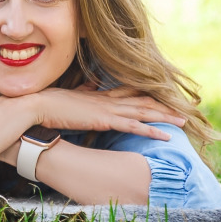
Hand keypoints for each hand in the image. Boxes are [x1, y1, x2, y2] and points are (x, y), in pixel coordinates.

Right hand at [27, 85, 186, 139]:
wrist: (38, 106)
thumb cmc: (49, 104)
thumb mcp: (69, 98)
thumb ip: (82, 92)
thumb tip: (90, 86)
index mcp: (99, 96)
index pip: (129, 93)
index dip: (147, 95)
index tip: (162, 98)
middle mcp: (108, 100)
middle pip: (143, 101)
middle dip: (164, 106)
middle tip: (182, 111)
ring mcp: (108, 110)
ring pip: (144, 112)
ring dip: (165, 117)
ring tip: (182, 121)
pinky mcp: (105, 120)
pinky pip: (135, 126)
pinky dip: (153, 130)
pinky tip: (166, 136)